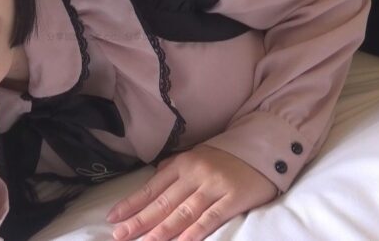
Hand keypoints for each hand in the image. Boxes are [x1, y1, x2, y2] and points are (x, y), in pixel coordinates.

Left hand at [106, 144, 278, 240]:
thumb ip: (175, 166)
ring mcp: (214, 186)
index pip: (152, 187)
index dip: (132, 203)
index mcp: (183, 163)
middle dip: (139, 220)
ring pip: (182, 212)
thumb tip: (153, 176)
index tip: (113, 217)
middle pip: (163, 202)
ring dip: (161, 230)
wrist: (265, 146)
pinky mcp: (233, 198)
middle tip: (119, 234)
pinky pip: (210, 218)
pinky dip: (193, 232)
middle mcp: (195, 174)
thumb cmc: (228, 155)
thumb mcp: (198, 154)